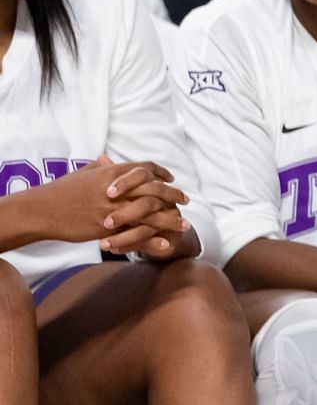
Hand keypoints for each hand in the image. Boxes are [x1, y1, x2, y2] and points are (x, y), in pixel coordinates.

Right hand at [18, 157, 186, 245]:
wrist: (41, 210)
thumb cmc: (59, 192)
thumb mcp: (82, 174)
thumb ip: (99, 167)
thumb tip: (107, 159)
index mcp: (112, 172)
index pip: (145, 168)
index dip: (161, 173)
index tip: (171, 179)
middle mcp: (116, 188)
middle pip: (155, 189)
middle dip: (173, 195)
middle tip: (186, 200)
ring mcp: (113, 208)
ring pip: (151, 213)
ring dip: (171, 220)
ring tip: (185, 225)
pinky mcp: (106, 228)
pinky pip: (135, 234)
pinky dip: (152, 240)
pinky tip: (166, 244)